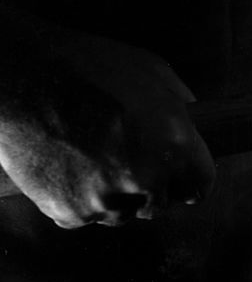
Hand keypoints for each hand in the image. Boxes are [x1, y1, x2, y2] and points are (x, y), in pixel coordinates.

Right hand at [0, 26, 214, 227]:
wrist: (20, 75)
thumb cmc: (87, 66)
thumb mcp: (152, 71)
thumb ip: (180, 105)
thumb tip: (193, 123)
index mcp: (175, 145)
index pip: (201, 185)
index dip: (190, 181)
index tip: (183, 182)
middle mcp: (147, 178)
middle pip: (160, 204)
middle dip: (149, 187)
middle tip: (125, 160)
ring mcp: (107, 199)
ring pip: (121, 214)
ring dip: (113, 195)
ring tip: (91, 158)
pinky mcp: (70, 212)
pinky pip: (84, 215)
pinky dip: (77, 198)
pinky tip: (67, 166)